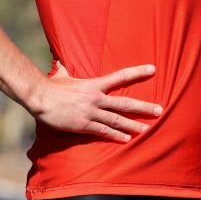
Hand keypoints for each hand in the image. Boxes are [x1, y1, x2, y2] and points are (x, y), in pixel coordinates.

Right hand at [30, 61, 161, 142]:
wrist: (41, 98)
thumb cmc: (51, 86)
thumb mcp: (62, 74)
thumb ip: (66, 68)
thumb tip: (61, 60)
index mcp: (94, 84)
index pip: (120, 76)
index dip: (138, 72)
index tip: (153, 69)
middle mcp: (96, 98)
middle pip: (125, 103)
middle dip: (143, 107)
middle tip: (159, 110)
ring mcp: (91, 112)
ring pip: (117, 120)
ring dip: (133, 125)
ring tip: (147, 129)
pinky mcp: (85, 124)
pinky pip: (104, 131)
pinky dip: (116, 135)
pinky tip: (126, 139)